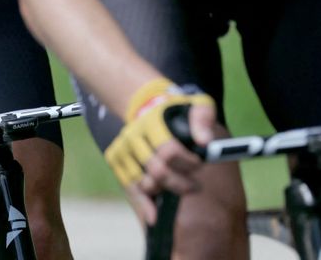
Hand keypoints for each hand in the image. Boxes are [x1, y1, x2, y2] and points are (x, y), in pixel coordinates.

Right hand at [105, 77, 217, 224]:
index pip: (168, 150)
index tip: (199, 165)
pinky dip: (141, 203)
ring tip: (179, 190)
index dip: (188, 163)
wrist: (145, 105)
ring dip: (163, 191)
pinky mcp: (115, 159)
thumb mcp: (195, 104)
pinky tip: (152, 216)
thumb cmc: (176, 110)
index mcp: (151, 122)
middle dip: (179, 182)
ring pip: (142, 182)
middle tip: (194, 186)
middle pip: (156, 170)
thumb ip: (203, 118)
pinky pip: (128, 186)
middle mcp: (132, 135)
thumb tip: (205, 142)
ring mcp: (122, 148)